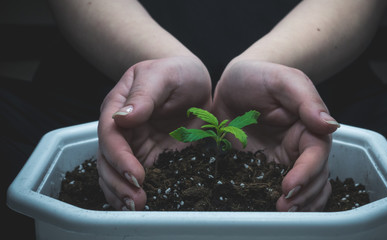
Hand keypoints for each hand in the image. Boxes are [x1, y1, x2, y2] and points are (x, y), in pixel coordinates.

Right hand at [97, 56, 211, 210]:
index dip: (119, 156)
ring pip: (117, 173)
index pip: (110, 134)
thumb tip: (122, 117)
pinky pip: (137, 177)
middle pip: (108, 159)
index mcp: (118, 106)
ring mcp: (136, 145)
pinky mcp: (152, 157)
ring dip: (122, 193)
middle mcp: (122, 129)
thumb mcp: (163, 75)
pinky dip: (134, 192)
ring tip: (136, 207)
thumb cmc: (177, 72)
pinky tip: (140, 206)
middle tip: (135, 200)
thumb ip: (144, 95)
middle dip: (118, 182)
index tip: (136, 174)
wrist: (194, 83)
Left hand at [213, 60, 338, 210]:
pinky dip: (277, 201)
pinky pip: (273, 189)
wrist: (231, 85)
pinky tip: (269, 211)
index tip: (288, 184)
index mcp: (308, 128)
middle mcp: (298, 148)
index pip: (316, 155)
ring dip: (297, 205)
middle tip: (283, 206)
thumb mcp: (282, 80)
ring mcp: (280, 161)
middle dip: (303, 195)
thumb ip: (306, 100)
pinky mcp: (259, 168)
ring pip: (301, 189)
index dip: (307, 172)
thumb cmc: (258, 76)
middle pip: (314, 179)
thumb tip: (330, 125)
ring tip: (280, 212)